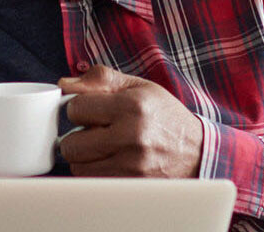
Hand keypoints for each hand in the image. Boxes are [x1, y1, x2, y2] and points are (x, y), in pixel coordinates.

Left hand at [57, 65, 203, 177]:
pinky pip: (92, 180)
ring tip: (105, 147)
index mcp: (132, 107)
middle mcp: (131, 137)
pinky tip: (112, 161)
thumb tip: (64, 83)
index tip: (92, 111)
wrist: (199, 153)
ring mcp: (131, 165)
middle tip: (96, 132)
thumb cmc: (165, 117)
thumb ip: (100, 79)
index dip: (80, 109)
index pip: (75, 109)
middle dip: (78, 136)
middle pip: (71, 143)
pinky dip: (95, 171)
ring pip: (78, 166)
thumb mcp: (139, 87)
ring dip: (85, 156)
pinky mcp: (130, 185)